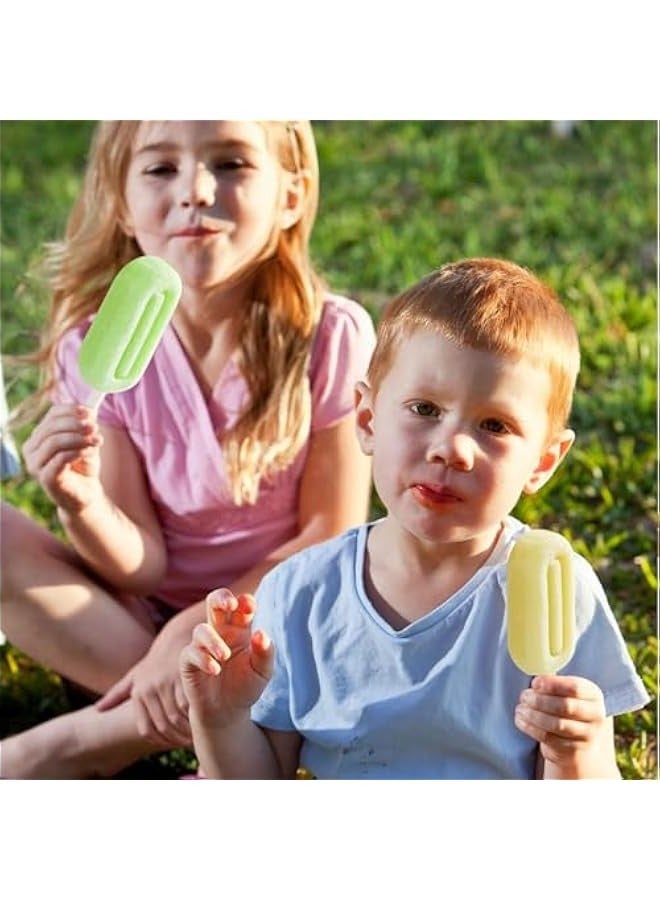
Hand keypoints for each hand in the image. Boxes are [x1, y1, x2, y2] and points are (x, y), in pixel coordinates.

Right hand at [22, 403, 102, 511]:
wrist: (86, 493)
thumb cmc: (83, 465)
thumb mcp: (86, 441)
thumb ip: (84, 426)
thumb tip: (89, 411)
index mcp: (39, 436)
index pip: (52, 415)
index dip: (72, 410)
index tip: (91, 412)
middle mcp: (31, 449)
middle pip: (52, 427)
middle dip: (76, 424)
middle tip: (95, 428)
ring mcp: (35, 464)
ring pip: (54, 441)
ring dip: (79, 438)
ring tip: (97, 441)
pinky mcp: (44, 478)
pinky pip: (59, 459)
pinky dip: (77, 452)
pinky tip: (90, 452)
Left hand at [97, 619, 192, 747]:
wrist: (177, 637)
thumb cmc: (156, 661)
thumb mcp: (136, 674)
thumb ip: (118, 693)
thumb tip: (98, 709)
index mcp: (138, 692)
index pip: (147, 728)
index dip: (160, 741)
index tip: (172, 744)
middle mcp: (149, 688)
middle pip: (164, 725)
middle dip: (177, 738)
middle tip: (188, 744)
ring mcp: (167, 682)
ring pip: (177, 718)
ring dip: (188, 731)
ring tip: (196, 736)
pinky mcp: (184, 677)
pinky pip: (189, 706)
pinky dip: (195, 718)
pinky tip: (202, 721)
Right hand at [179, 588, 273, 728]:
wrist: (227, 713)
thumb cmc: (246, 687)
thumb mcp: (262, 672)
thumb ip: (265, 652)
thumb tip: (261, 632)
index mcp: (240, 630)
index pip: (241, 606)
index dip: (245, 602)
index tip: (250, 606)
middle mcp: (220, 633)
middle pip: (214, 603)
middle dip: (221, 598)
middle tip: (230, 605)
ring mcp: (203, 646)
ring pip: (201, 629)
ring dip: (213, 640)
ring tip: (225, 656)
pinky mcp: (189, 662)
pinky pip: (190, 652)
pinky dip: (203, 658)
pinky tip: (215, 669)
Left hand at [514, 675, 616, 777]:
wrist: (576, 740)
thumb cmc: (566, 708)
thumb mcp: (566, 693)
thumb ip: (554, 684)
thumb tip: (535, 679)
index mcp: (594, 695)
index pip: (575, 688)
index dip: (553, 684)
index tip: (535, 683)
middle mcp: (595, 715)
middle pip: (565, 706)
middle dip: (539, 700)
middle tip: (524, 696)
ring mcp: (586, 735)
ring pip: (556, 724)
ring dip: (533, 715)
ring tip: (520, 708)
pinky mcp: (573, 750)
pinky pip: (548, 737)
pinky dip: (530, 727)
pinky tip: (520, 720)